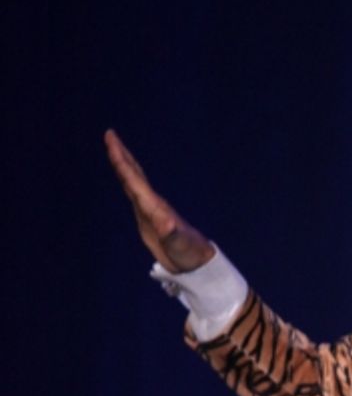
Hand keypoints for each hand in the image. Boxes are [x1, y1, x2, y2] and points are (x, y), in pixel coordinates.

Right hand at [105, 129, 214, 273]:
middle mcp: (152, 203)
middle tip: (110, 135)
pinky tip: (125, 177)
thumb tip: (166, 224)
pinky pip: (134, 192)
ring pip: (133, 181)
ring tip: (114, 149)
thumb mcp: (179, 244)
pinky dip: (127, 180)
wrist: (196, 260)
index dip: (122, 162)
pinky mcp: (148, 217)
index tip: (112, 143)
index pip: (135, 180)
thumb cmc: (189, 253)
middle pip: (134, 174)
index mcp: (155, 206)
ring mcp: (150, 209)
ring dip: (123, 165)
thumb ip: (172, 234)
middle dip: (121, 155)